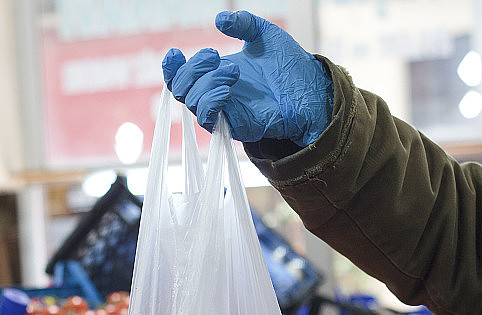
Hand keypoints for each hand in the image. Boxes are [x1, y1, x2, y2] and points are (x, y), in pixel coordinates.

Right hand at [162, 10, 332, 146]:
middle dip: (192, 69)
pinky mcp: (233, 126)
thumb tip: (219, 19)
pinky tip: (227, 91)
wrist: (310, 90)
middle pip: (180, 89)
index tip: (175, 54)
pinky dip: (210, 103)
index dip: (171, 68)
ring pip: (192, 102)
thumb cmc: (289, 66)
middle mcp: (216, 93)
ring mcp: (224, 111)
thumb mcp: (264, 35)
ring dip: (207, 83)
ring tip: (234, 72)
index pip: (182, 76)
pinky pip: (208, 119)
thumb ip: (243, 24)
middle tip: (215, 55)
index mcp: (217, 74)